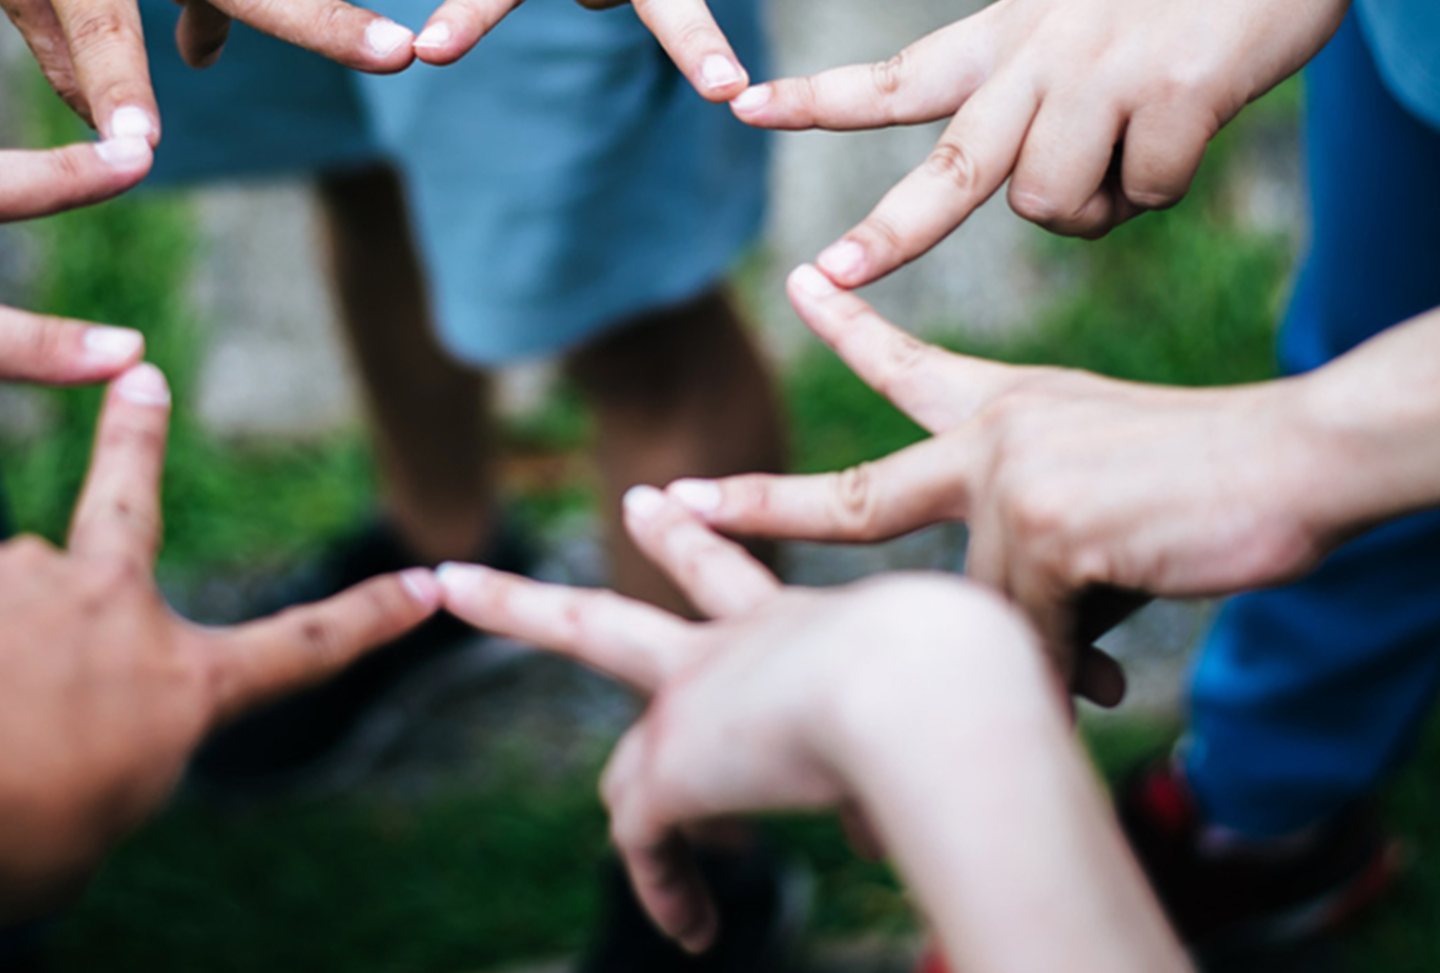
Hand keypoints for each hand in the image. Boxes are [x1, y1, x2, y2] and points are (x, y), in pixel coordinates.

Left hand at [0, 365, 440, 925]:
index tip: (427, 581)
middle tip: (141, 376)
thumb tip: (43, 744)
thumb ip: (84, 782)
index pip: (302, 652)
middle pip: (136, 498)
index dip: (372, 621)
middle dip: (142, 434)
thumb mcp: (70, 845)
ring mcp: (32, 571)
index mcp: (180, 688)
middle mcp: (117, 607)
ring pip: (8, 601)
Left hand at [436, 489, 1055, 953]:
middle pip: (623, 607)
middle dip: (556, 583)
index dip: (705, 549)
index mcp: (807, 629)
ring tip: (463, 585)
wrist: (931, 689)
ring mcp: (693, 693)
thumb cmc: (976, 702)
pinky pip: (644, 840)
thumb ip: (903, 763)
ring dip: (521, 607)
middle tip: (495, 547)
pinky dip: (666, 889)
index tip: (667, 510)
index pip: (743, 587)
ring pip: (587, 645)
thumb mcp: (947, 725)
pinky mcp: (672, 765)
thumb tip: (882, 823)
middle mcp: (738, 645)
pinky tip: (695, 929)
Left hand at [668, 265, 1340, 696]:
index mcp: (1010, 406)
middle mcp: (992, 435)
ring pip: (976, 616)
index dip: (851, 327)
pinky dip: (1063, 679)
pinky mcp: (1042, 533)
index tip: (798, 283)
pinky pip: (1026, 643)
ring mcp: (1010, 482)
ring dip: (1030, 665)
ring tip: (1092, 691)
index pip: (907, 362)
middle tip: (668, 501)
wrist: (1303, 457)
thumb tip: (1017, 640)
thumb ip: (1042, 548)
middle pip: (854, 495)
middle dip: (758, 508)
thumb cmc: (1225, 479)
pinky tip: (1109, 685)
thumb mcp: (1107, 493)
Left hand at [731, 0, 1364, 267]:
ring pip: (1058, 206)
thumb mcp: (1089, 4)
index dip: (821, 96)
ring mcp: (1107, 73)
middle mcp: (1043, 52)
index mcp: (1013, 30)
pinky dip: (1174, 178)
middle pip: (950, 168)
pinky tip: (1200, 115)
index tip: (743, 104)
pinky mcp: (1178, 92)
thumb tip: (1042, 202)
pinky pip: (1151, 191)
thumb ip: (1044, 89)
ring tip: (1146, 137)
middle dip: (888, 233)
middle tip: (828, 279)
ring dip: (1100, 205)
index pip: (898, 73)